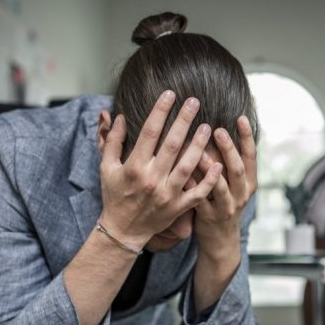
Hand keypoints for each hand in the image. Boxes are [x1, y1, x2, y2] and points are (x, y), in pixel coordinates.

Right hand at [98, 91, 222, 249]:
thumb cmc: (115, 195)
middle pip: (171, 145)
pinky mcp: (178, 208)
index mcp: (134, 167)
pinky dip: (208, 180)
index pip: (149, 133)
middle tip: (195, 102)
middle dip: (184, 121)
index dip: (160, 111)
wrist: (123, 230)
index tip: (170, 94)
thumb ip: (111, 141)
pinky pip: (197, 193)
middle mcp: (151, 180)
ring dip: (198, 146)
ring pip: (187, 167)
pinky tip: (218, 164)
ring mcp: (166, 194)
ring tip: (208, 127)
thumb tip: (116, 115)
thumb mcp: (106, 168)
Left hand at [192, 116, 257, 254]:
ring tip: (200, 153)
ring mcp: (226, 207)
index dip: (247, 137)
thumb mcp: (234, 184)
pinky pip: (200, 200)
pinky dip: (192, 186)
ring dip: (210, 169)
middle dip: (229, 149)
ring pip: (220, 187)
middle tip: (218, 130)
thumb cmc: (224, 203)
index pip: (251, 156)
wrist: (221, 241)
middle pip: (237, 169)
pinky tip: (182, 174)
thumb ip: (228, 161)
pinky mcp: (210, 217)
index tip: (241, 118)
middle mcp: (241, 194)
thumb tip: (215, 128)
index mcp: (249, 182)